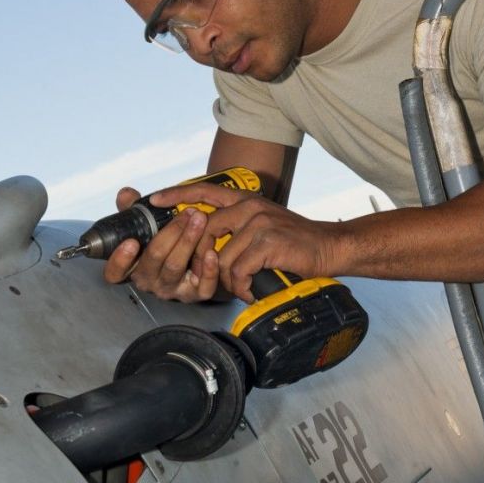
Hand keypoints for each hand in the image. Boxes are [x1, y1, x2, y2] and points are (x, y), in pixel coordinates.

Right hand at [102, 186, 220, 301]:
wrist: (194, 263)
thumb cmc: (165, 242)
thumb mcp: (147, 225)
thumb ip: (134, 210)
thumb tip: (126, 193)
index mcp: (133, 267)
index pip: (115, 273)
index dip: (120, 260)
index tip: (131, 242)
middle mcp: (150, 282)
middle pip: (155, 258)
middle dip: (171, 233)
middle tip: (188, 212)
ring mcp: (173, 290)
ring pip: (176, 267)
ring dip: (189, 240)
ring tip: (200, 219)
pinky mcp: (196, 295)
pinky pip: (203, 287)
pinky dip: (208, 270)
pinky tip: (212, 252)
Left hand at [150, 183, 343, 302]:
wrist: (329, 248)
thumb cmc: (296, 242)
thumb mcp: (265, 223)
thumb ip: (239, 225)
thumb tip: (209, 241)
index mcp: (246, 200)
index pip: (204, 191)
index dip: (176, 194)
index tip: (154, 200)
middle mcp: (249, 207)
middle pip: (205, 231)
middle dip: (202, 258)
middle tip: (214, 276)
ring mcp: (258, 223)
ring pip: (221, 257)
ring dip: (229, 281)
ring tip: (243, 288)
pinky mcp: (267, 242)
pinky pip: (238, 271)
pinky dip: (242, 287)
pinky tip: (252, 291)